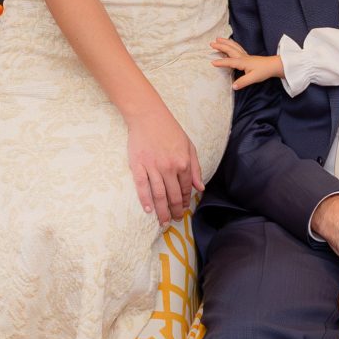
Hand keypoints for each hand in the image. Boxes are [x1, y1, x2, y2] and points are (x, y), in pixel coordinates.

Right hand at [127, 106, 202, 220]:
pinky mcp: (138, 165)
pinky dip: (145, 200)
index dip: (186, 201)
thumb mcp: (189, 146)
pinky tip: (148, 211)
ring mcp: (153, 167)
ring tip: (163, 222)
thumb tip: (200, 188)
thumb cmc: (169, 130)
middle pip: (173, 196)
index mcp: (183, 162)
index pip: (186, 188)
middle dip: (175, 211)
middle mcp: (169, 167)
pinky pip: (142, 186)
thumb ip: (195, 168)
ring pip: (159, 195)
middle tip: (174, 220)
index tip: (184, 209)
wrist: (148, 116)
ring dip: (162, 211)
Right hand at [208, 36, 283, 89]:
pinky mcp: (247, 56)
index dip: (221, 62)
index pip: (229, 62)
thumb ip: (243, 82)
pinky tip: (230, 43)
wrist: (273, 66)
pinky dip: (232, 44)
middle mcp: (242, 57)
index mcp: (242, 62)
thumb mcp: (253, 78)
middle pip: (230, 50)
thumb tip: (233, 86)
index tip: (212, 62)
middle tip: (211, 43)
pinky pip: (237, 48)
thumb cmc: (263, 71)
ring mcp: (245, 55)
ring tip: (218, 39)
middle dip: (220, 46)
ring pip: (233, 46)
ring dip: (225, 42)